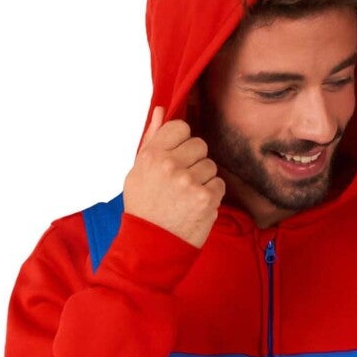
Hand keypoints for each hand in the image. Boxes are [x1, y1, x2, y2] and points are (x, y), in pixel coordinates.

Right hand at [123, 104, 226, 249]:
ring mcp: (190, 182)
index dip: (182, 142)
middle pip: (200, 144)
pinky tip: (196, 205)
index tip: (177, 157)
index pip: (181, 127)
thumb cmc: (144, 208)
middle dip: (194, 161)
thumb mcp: (137, 171)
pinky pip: (219, 184)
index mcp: (152, 155)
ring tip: (188, 196)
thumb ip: (151, 139)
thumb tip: (160, 110)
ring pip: (210, 165)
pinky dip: (211, 195)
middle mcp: (171, 165)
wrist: (152, 246)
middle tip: (182, 181)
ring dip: (203, 179)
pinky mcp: (206, 199)